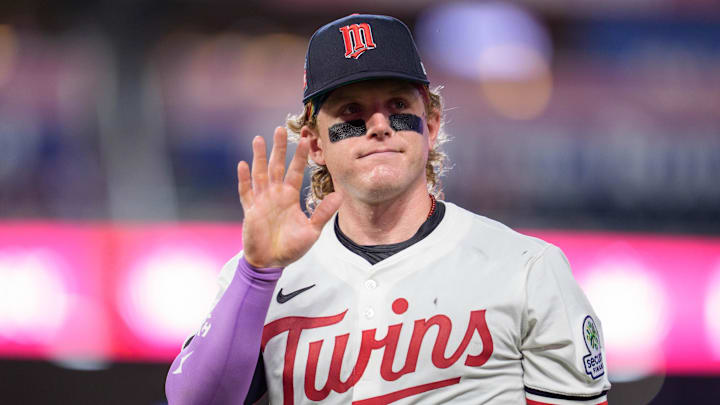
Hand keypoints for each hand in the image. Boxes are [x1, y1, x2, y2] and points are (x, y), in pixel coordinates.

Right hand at [237, 127, 341, 267]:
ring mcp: (261, 201)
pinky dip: (243, 179)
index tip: (305, 139)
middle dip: (278, 148)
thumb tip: (340, 196)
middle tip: (280, 129)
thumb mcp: (312, 231)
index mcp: (290, 197)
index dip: (300, 156)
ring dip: (259, 157)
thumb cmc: (291, 248)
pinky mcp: (250, 211)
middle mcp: (275, 195)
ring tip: (259, 139)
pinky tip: (242, 165)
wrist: (271, 263)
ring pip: (260, 174)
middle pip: (276, 166)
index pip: (296, 171)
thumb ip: (323, 213)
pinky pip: (245, 192)